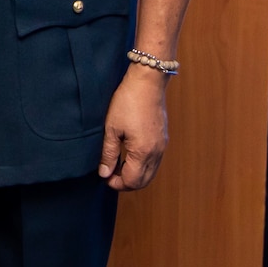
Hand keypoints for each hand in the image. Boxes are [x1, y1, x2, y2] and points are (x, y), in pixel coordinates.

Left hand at [99, 64, 168, 189]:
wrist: (148, 82)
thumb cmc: (128, 102)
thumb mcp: (112, 128)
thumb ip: (108, 153)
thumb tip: (104, 173)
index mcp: (143, 152)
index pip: (132, 181)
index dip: (116, 184)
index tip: (104, 176)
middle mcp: (156, 152)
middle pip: (143, 181)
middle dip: (126, 183)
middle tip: (110, 174)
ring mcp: (162, 146)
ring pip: (151, 173)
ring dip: (135, 174)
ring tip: (118, 164)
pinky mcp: (163, 139)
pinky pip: (155, 162)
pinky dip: (143, 165)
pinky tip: (129, 156)